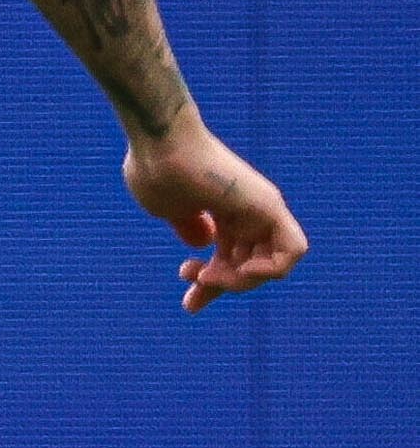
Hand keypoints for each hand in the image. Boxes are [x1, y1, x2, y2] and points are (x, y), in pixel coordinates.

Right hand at [122, 113, 306, 311]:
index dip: (212, 286)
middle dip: (222, 285)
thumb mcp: (169, 210)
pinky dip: (270, 269)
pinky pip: (291, 251)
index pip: (229, 258)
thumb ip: (189, 227)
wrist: (159, 143)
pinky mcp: (269, 206)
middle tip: (192, 283)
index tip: (189, 305)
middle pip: (249, 265)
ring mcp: (260, 209)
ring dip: (242, 281)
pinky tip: (240, 269)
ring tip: (210, 275)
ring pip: (273, 264)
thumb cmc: (156, 172)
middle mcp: (247, 212)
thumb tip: (202, 244)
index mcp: (222, 213)